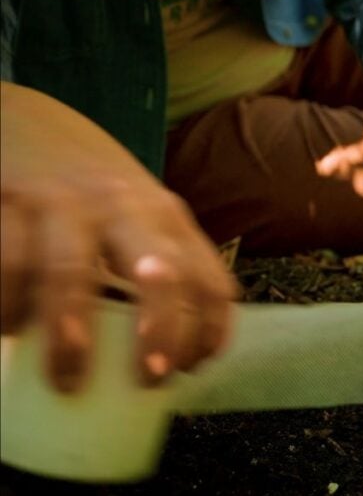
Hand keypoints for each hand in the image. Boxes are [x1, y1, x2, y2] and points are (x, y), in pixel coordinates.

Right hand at [0, 83, 237, 391]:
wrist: (17, 115)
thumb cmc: (86, 186)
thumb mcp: (138, 211)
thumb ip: (162, 259)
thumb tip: (182, 348)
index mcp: (164, 216)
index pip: (208, 279)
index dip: (209, 331)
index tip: (192, 370)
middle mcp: (123, 207)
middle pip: (160, 274)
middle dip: (160, 332)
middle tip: (147, 380)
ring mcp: (61, 203)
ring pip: (71, 274)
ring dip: (71, 335)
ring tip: (67, 380)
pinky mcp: (5, 201)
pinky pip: (7, 263)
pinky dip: (6, 304)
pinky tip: (8, 328)